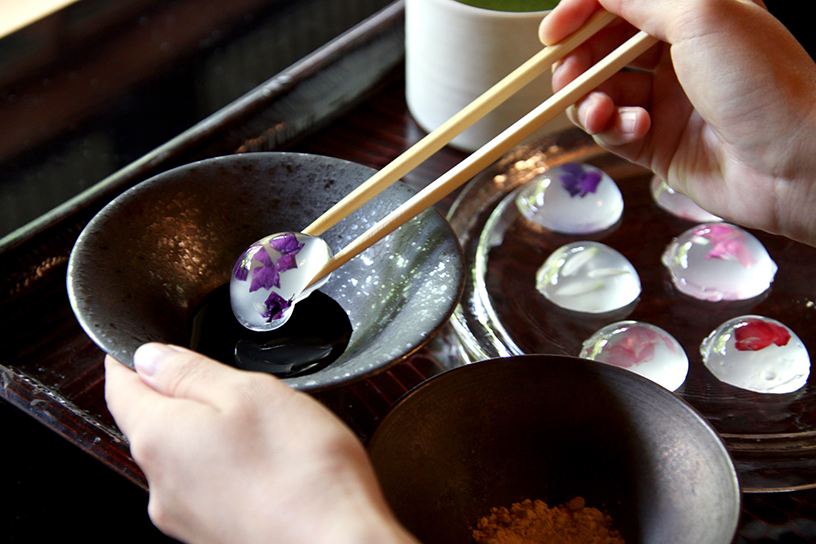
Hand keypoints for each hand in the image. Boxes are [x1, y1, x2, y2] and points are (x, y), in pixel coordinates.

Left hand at [104, 344, 416, 543]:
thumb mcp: (250, 392)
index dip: (128, 358)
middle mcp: (160, 483)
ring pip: (183, 455)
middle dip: (182, 397)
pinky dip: (228, 467)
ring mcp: (184, 516)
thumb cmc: (302, 472)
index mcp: (160, 436)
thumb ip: (191, 371)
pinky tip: (269, 464)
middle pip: (153, 422)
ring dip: (209, 434)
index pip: (120, 387)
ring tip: (264, 428)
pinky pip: (207, 486)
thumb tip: (151, 357)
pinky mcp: (211, 534)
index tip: (139, 344)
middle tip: (231, 382)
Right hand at [539, 0, 815, 245]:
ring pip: (599, 91)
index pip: (618, 3)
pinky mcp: (656, 143)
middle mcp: (676, 52)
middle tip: (569, 77)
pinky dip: (610, 128)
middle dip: (577, 62)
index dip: (579, 13)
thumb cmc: (760, 81)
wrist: (797, 164)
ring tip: (599, 111)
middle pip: (600, 48)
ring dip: (589, 99)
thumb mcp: (699, 13)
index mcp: (691, 11)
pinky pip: (612, 130)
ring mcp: (665, 100)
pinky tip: (631, 130)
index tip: (552, 34)